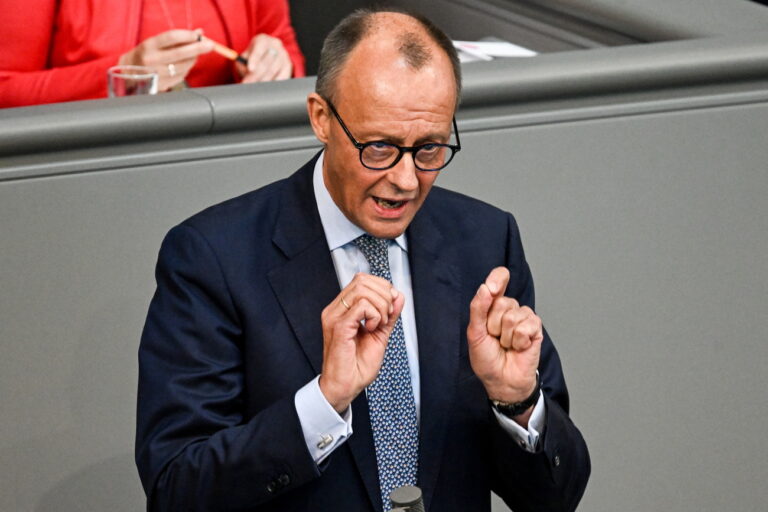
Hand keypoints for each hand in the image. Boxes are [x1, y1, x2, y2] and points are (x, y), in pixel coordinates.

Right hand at [119, 29, 212, 91]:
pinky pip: (182, 75)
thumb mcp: (156, 42)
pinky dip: (188, 68)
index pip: (171, 37)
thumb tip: (200, 33)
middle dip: (198, 48)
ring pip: (184, 66)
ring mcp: (158, 74)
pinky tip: (186, 63)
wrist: (129, 74)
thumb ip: (178, 38)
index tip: (198, 35)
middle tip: (210, 45)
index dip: (187, 35)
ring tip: (196, 53)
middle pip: (180, 53)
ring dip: (194, 58)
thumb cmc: (147, 54)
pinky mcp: (164, 84)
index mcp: (149, 46)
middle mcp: (152, 60)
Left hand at [238, 34, 292, 82]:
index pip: (259, 48)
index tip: (250, 69)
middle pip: (266, 62)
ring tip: (253, 87)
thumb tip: (246, 72)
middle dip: (255, 75)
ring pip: (273, 71)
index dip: (254, 59)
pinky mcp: (288, 66)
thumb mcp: (245, 57)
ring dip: (262, 81)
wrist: (267, 55)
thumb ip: (242, 63)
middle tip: (247, 84)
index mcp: (262, 40)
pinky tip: (264, 87)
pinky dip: (272, 83)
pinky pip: (281, 77)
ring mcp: (283, 55)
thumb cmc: (253, 57)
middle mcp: (275, 45)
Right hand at [319, 273, 404, 413]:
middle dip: (383, 295)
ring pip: (362, 289)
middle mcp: (336, 310)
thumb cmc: (357, 365)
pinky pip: (362, 306)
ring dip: (380, 306)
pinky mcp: (339, 327)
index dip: (382, 287)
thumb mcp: (380, 334)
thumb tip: (398, 296)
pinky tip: (371, 329)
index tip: (389, 307)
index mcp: (342, 309)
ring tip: (378, 324)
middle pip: (362, 280)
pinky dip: (374, 315)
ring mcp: (335, 317)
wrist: (345, 386)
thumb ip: (389, 314)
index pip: (362, 279)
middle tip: (385, 316)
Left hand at [467, 267, 542, 421]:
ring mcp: (524, 318)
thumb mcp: (475, 333)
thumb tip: (485, 287)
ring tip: (506, 345)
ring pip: (513, 316)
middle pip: (502, 302)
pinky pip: (526, 326)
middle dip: (493, 325)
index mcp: (493, 306)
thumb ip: (478, 309)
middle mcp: (510, 309)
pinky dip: (518, 341)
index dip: (498, 278)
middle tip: (495, 339)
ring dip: (506, 336)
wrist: (502, 380)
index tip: (494, 286)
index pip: (498, 281)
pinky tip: (518, 348)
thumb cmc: (487, 359)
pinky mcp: (535, 329)